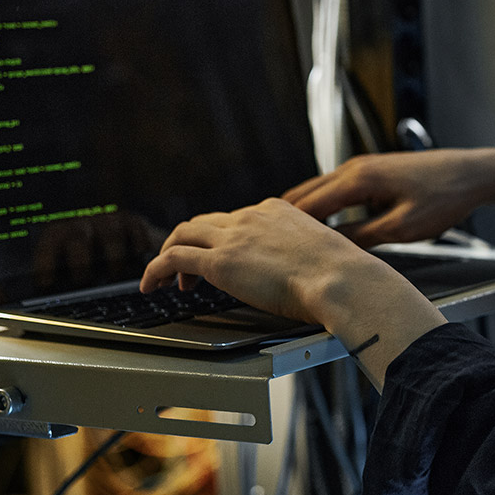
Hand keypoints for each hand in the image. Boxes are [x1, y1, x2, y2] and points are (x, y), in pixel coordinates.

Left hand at [140, 198, 445, 389]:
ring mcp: (234, 236)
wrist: (341, 279)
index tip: (221, 257)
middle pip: (205, 222)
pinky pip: (173, 258)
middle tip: (187, 270)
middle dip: (191, 243)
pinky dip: (155, 269)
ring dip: (170, 254)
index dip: (222, 238)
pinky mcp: (220, 261)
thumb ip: (306, 256)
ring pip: (183, 233)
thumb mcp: (323, 253)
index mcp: (277, 210)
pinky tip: (151, 284)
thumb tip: (311, 276)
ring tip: (165, 280)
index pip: (237, 218)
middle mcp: (252, 217)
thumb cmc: (342, 275)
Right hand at [283, 149, 494, 245]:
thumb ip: (363, 237)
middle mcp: (355, 169)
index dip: (283, 229)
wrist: (474, 173)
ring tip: (282, 238)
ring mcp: (364, 168)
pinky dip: (321, 206)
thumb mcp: (402, 227)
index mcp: (358, 179)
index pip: (307, 205)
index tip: (265, 247)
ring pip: (319, 190)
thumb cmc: (445, 197)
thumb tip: (332, 250)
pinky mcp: (374, 172)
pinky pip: (336, 190)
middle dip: (282, 219)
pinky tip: (320, 225)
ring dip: (302, 212)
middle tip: (262, 244)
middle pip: (305, 195)